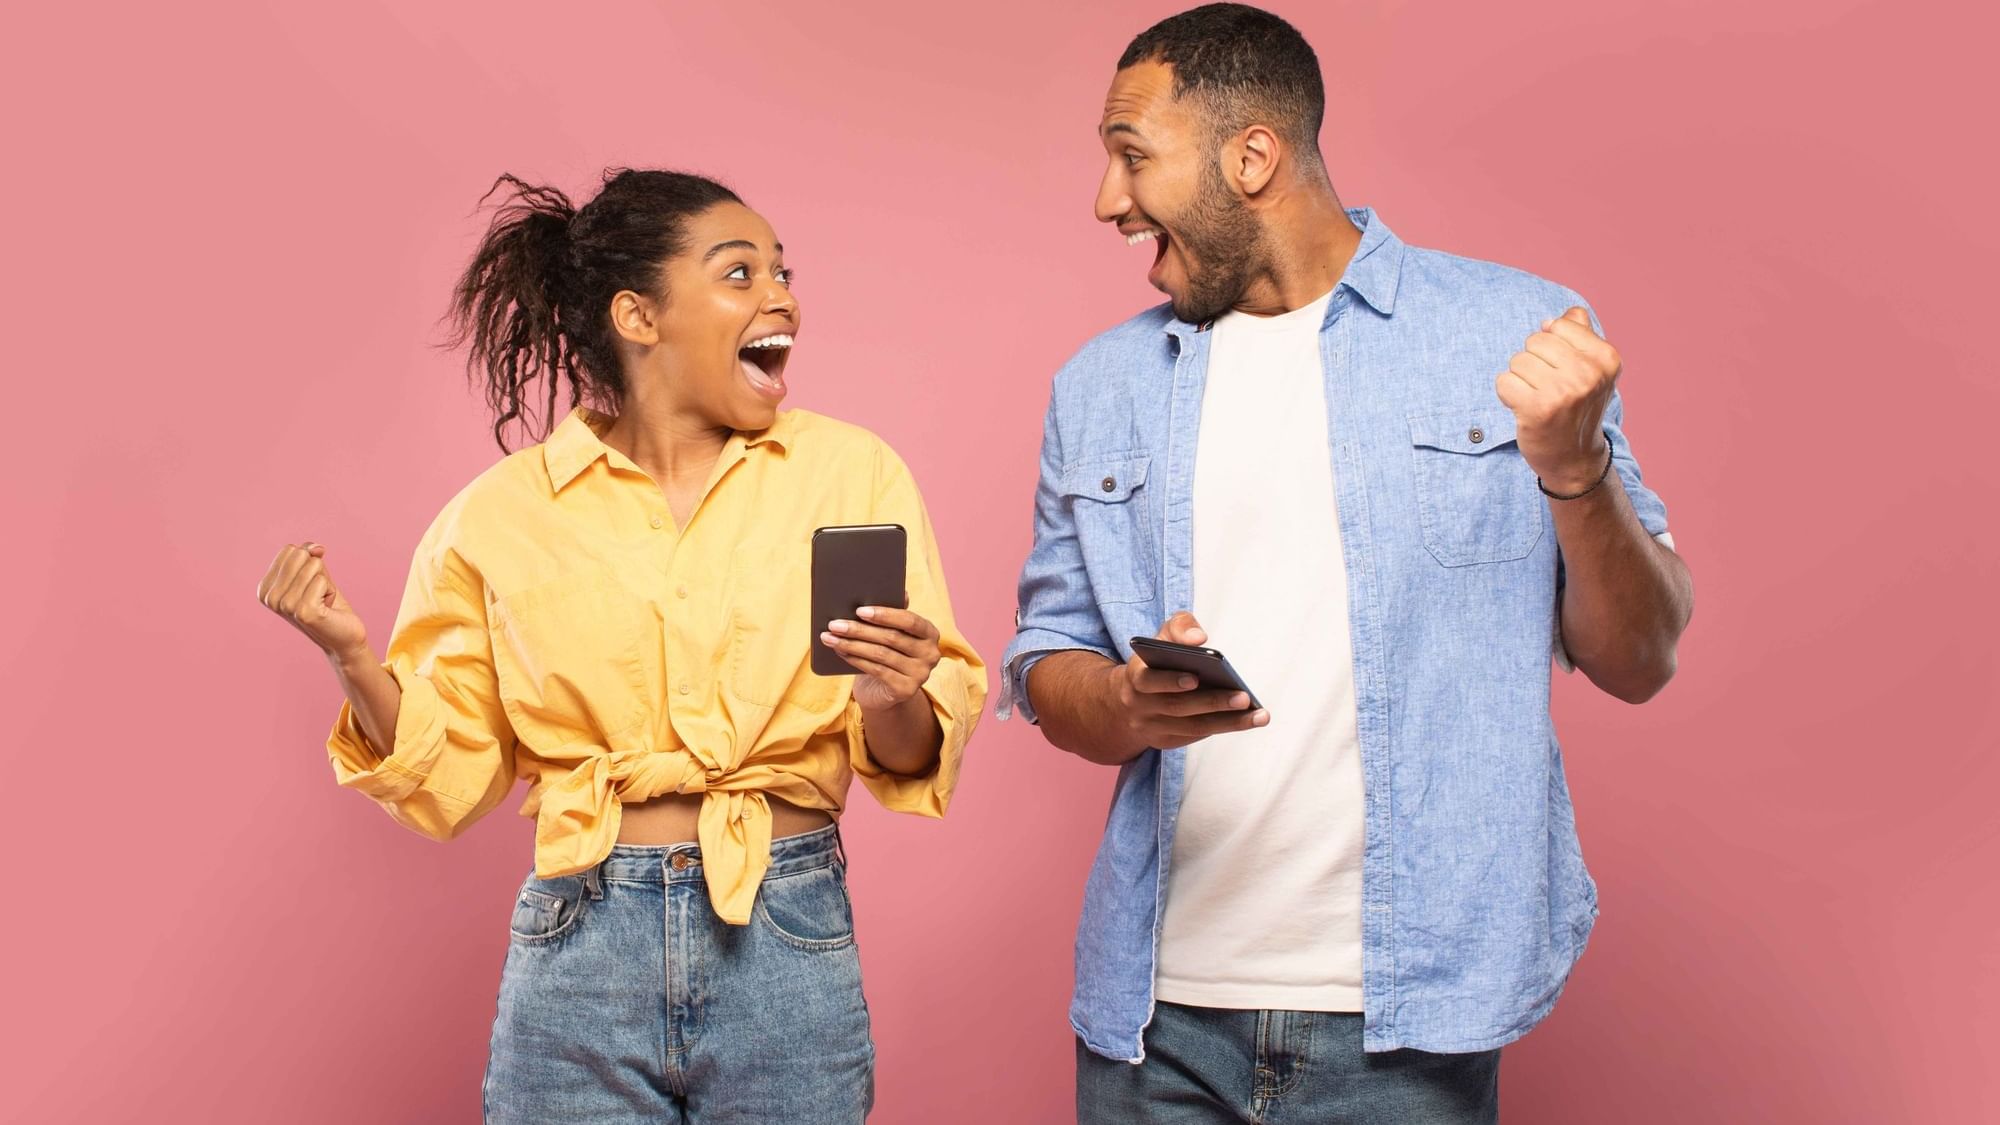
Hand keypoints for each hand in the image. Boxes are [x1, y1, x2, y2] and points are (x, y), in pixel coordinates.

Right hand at [257, 542, 366, 659]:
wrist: (343, 634)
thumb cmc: (326, 601)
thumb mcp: (314, 571)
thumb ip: (309, 552)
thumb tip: (316, 548)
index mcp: (265, 588)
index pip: (289, 550)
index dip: (308, 561)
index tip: (309, 584)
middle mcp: (270, 598)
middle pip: (299, 555)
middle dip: (317, 571)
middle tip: (317, 592)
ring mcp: (284, 606)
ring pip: (313, 566)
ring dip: (325, 582)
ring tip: (321, 600)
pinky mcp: (303, 611)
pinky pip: (322, 580)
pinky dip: (330, 591)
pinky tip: (326, 608)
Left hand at [824, 603, 941, 711]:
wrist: (886, 691)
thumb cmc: (888, 653)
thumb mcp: (892, 633)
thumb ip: (893, 614)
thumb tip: (897, 591)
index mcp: (930, 633)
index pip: (909, 620)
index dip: (885, 615)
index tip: (859, 610)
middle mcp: (931, 654)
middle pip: (891, 638)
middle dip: (859, 630)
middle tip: (834, 624)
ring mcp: (920, 674)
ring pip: (881, 654)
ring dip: (851, 645)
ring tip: (830, 638)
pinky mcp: (906, 690)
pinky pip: (876, 670)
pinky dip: (855, 660)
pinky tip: (840, 652)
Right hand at [1112, 612, 1267, 749]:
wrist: (1127, 701)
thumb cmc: (1154, 662)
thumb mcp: (1161, 638)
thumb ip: (1180, 628)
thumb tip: (1198, 638)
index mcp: (1136, 676)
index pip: (1149, 680)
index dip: (1171, 680)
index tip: (1196, 678)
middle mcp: (1140, 705)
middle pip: (1177, 706)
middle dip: (1212, 702)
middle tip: (1243, 697)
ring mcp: (1151, 727)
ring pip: (1192, 727)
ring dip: (1227, 722)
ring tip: (1258, 715)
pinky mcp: (1164, 741)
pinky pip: (1194, 736)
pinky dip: (1221, 727)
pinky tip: (1246, 720)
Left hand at [1496, 306, 1619, 493]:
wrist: (1574, 458)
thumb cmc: (1578, 407)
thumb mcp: (1592, 370)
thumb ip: (1579, 335)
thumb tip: (1554, 318)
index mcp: (1606, 358)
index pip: (1558, 325)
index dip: (1551, 347)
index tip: (1562, 370)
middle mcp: (1589, 373)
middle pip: (1535, 340)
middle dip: (1534, 362)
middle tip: (1547, 388)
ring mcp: (1564, 392)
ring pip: (1517, 360)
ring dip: (1520, 380)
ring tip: (1537, 399)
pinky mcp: (1538, 409)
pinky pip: (1503, 381)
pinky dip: (1508, 395)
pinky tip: (1524, 409)